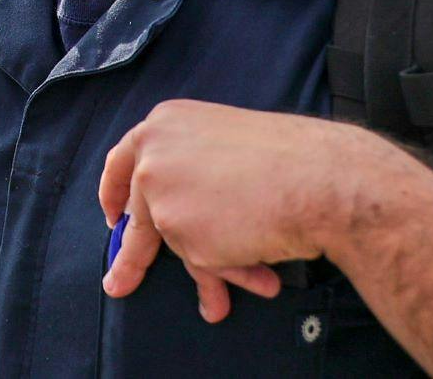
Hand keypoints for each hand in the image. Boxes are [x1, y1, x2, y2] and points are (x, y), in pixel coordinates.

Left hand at [97, 100, 397, 321]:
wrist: (320, 177)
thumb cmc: (289, 160)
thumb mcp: (226, 150)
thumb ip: (194, 177)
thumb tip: (184, 226)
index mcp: (162, 125)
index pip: (123, 161)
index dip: (113, 193)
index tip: (112, 219)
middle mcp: (151, 155)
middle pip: (138, 214)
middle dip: (132, 257)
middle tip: (118, 283)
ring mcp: (159, 192)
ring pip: (178, 243)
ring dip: (208, 273)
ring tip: (218, 306)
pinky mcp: (176, 228)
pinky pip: (203, 262)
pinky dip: (233, 272)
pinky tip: (263, 279)